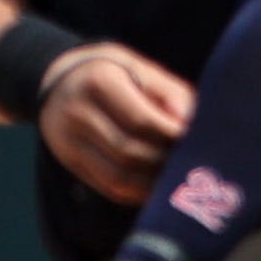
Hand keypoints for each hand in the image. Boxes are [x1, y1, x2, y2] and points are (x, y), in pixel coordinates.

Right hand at [36, 37, 190, 202]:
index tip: (201, 141)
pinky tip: (161, 186)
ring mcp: (68, 142)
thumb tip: (190, 126)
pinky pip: (110, 188)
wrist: (60, 81)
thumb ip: (170, 94)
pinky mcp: (71, 163)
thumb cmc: (115, 73)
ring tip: (181, 177)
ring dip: (154, 184)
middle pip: (129, 152)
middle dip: (166, 162)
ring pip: (119, 178)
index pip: (142, 121)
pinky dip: (140, 192)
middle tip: (195, 163)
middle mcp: (77, 114)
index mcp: (98, 82)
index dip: (173, 137)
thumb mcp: (141, 68)